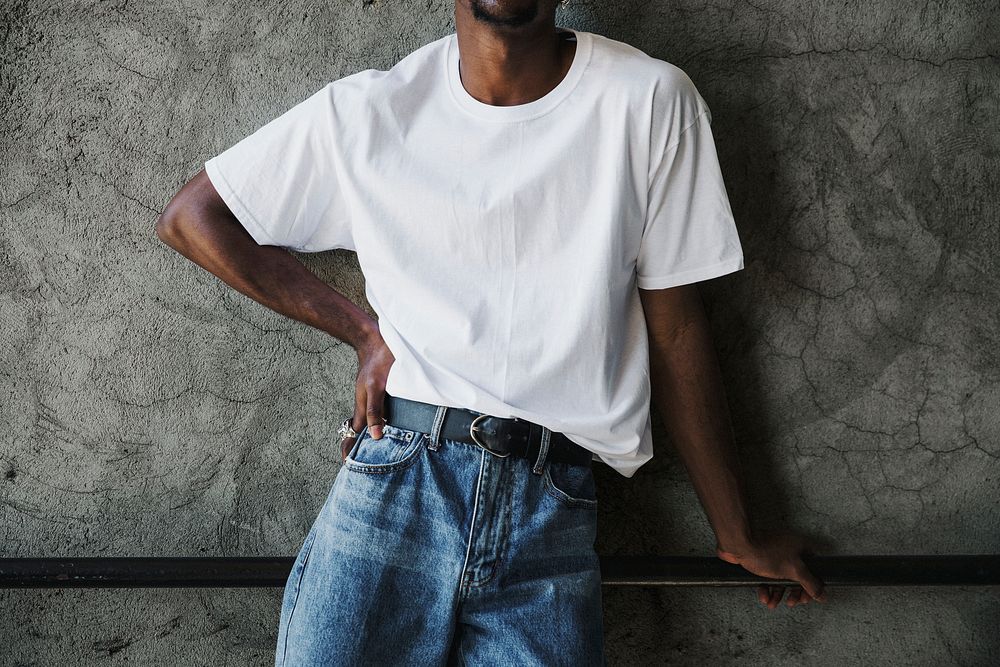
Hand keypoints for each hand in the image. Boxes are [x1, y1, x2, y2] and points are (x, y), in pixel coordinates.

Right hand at [340, 326, 395, 461]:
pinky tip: (398, 429)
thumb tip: (375, 436)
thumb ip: (375, 411)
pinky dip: (387, 425)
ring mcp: (374, 402)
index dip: (349, 452)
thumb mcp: (375, 388)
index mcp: (362, 411)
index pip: (352, 437)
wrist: (377, 342)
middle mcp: (367, 409)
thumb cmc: (376, 364)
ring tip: (384, 454)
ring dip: (376, 438)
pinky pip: (383, 415)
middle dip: (363, 450)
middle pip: (363, 434)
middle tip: (370, 467)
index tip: (348, 466)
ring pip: (374, 425)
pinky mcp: (383, 395)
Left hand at [717, 532, 826, 608]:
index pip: (814, 570)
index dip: (812, 586)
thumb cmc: (765, 552)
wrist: (738, 546)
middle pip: (797, 577)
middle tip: (791, 602)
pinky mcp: (762, 560)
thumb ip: (810, 583)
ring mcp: (775, 555)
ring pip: (781, 579)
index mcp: (801, 548)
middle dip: (793, 592)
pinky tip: (764, 596)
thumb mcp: (793, 570)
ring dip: (778, 594)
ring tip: (773, 603)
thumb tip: (823, 595)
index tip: (807, 598)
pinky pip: (768, 577)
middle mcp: (790, 550)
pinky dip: (766, 588)